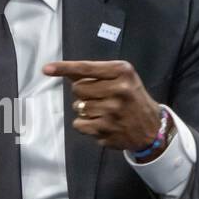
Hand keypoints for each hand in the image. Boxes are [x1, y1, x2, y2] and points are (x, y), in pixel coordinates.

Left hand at [43, 59, 166, 152]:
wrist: (152, 127)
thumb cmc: (131, 97)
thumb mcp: (122, 78)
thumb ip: (95, 73)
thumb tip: (63, 70)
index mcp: (122, 72)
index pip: (86, 68)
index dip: (64, 68)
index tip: (46, 69)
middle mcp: (119, 90)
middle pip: (78, 89)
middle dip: (83, 93)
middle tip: (99, 97)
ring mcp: (112, 112)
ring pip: (78, 107)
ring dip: (84, 110)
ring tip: (102, 111)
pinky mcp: (107, 130)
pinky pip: (79, 124)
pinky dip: (85, 124)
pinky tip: (100, 123)